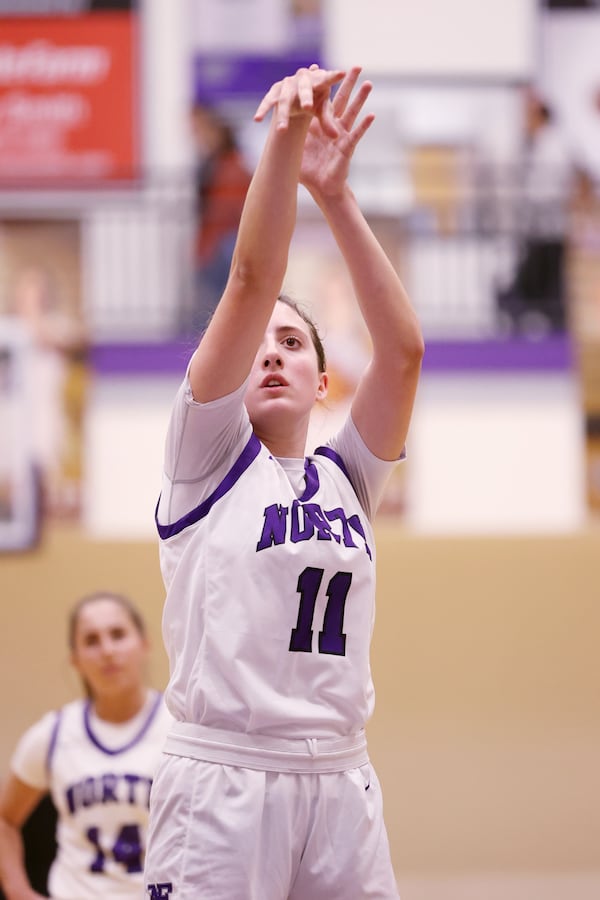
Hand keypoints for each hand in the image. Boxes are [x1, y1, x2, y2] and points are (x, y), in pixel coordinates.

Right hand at [254, 64, 343, 136]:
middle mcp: (302, 79)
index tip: (342, 73)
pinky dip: (263, 109)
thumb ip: (328, 122)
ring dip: (282, 115)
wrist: (298, 96)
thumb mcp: (322, 111)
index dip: (333, 76)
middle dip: (305, 97)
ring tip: (282, 130)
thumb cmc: (315, 101)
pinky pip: (268, 100)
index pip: (327, 79)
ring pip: (284, 99)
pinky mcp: (275, 90)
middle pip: (304, 88)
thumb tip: (336, 137)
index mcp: (318, 81)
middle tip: (308, 108)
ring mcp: (287, 84)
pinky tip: (257, 119)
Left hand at [299, 66, 374, 198]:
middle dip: (349, 84)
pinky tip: (372, 115)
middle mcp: (333, 128)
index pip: (324, 101)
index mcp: (320, 126)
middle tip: (357, 66)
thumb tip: (269, 129)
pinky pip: (357, 135)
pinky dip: (364, 126)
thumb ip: (286, 138)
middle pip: (342, 101)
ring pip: (353, 113)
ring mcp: (342, 137)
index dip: (325, 85)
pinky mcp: (347, 149)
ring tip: (368, 83)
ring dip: (361, 99)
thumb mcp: (295, 151)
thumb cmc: (309, 173)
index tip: (324, 68)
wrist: (321, 189)